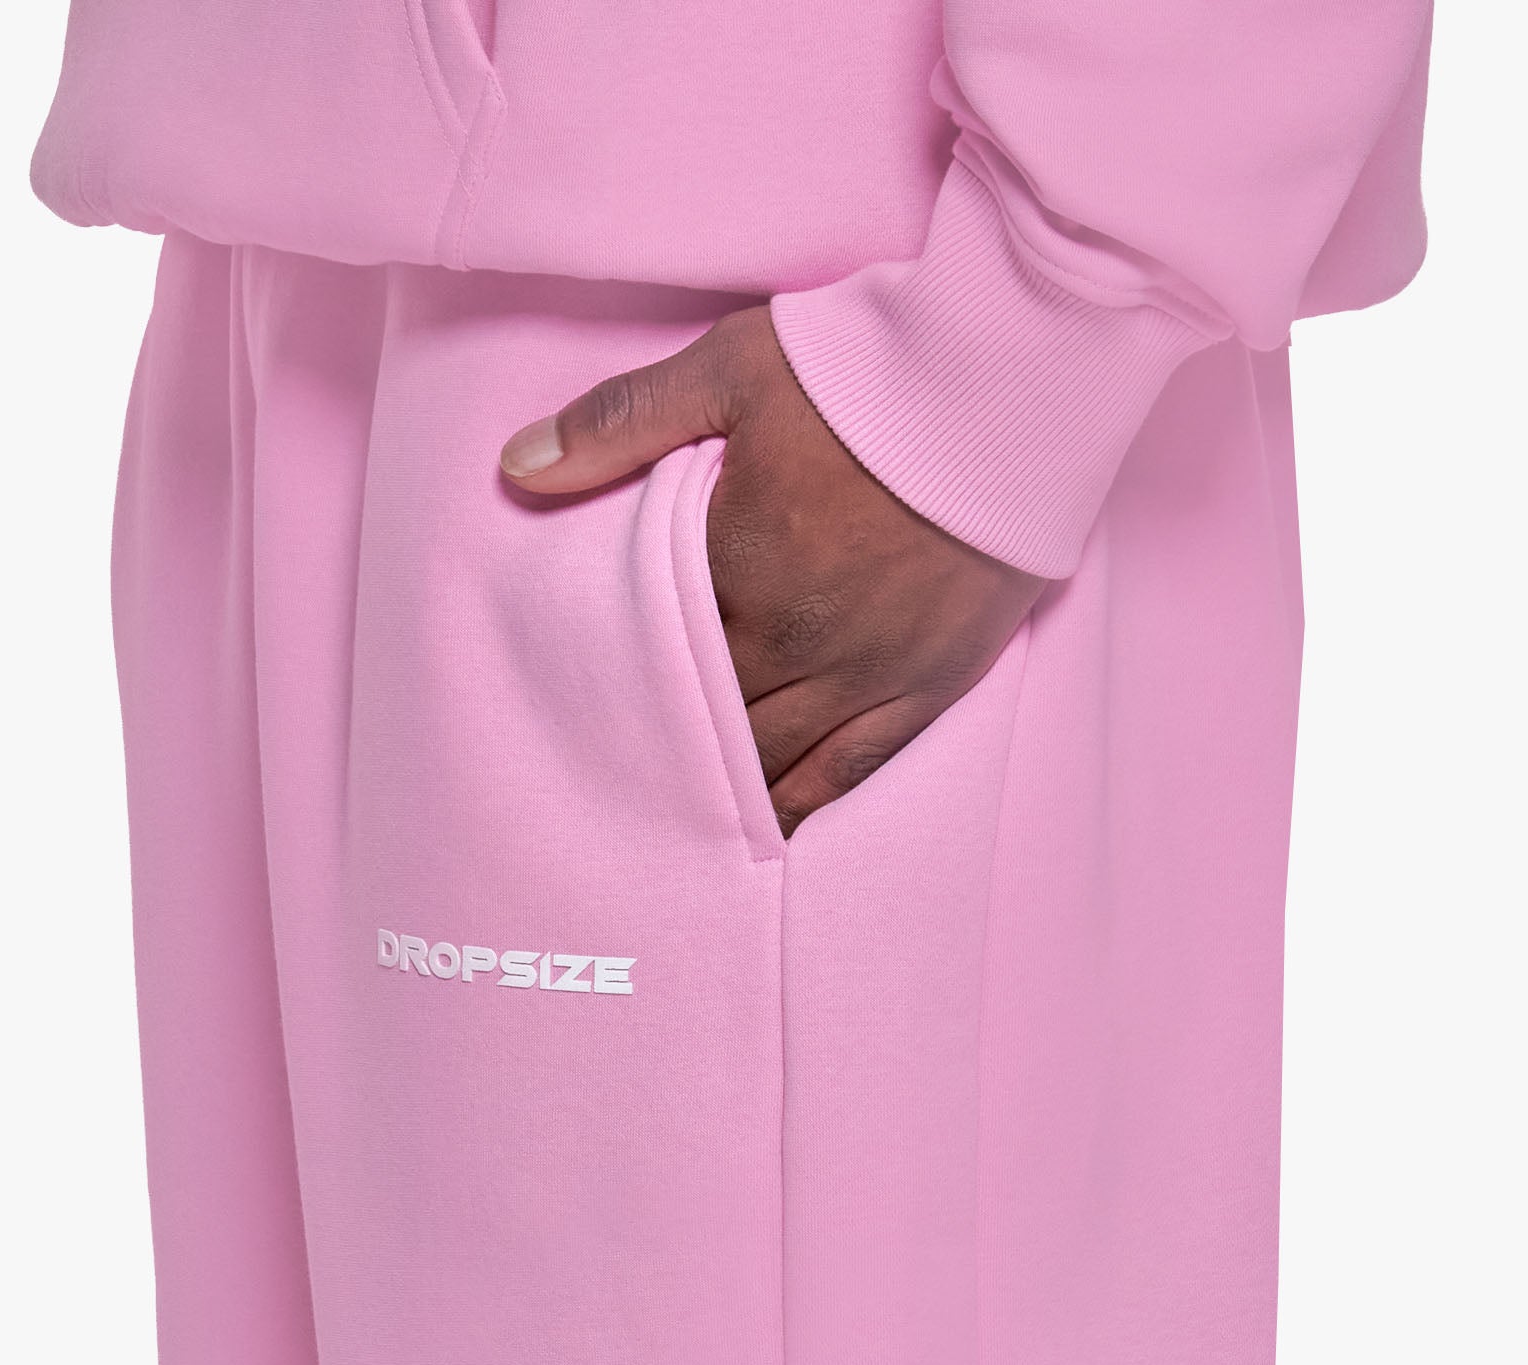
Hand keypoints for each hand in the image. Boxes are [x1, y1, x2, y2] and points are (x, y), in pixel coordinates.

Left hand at [501, 305, 1042, 836]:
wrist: (1011, 381)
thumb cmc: (867, 368)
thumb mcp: (729, 369)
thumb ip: (619, 423)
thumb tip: (516, 467)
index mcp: (735, 574)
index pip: (652, 661)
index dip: (615, 692)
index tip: (581, 717)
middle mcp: (795, 644)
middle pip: (707, 727)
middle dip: (664, 755)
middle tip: (616, 789)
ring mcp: (865, 676)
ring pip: (772, 766)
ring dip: (723, 797)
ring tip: (679, 825)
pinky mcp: (926, 688)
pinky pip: (851, 775)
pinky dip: (803, 808)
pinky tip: (769, 833)